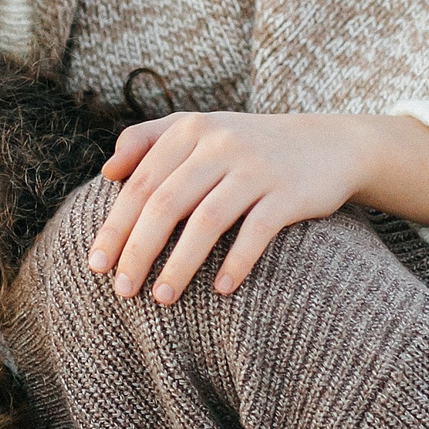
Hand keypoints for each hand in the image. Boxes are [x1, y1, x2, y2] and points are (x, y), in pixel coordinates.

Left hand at [88, 112, 428, 302]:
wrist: (331, 144)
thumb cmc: (250, 146)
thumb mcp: (201, 130)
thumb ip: (149, 140)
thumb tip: (107, 172)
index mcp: (191, 130)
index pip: (140, 184)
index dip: (115, 226)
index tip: (96, 265)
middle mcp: (220, 144)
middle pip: (166, 203)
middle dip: (138, 250)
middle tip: (122, 290)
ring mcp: (257, 168)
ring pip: (206, 221)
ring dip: (180, 264)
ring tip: (162, 298)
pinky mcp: (290, 193)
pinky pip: (256, 232)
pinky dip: (236, 262)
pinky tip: (220, 290)